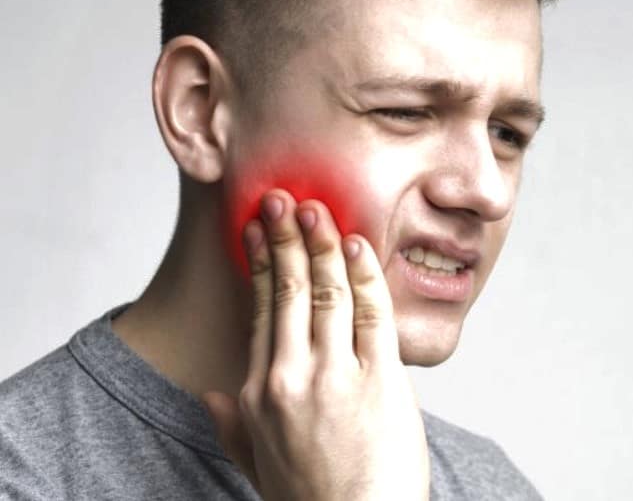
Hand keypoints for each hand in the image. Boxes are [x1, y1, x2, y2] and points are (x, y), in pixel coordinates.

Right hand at [202, 189, 429, 500]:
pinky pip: (371, 313)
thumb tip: (214, 397)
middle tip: (282, 199)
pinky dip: (363, 274)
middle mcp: (291, 377)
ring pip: (326, 292)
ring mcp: (336, 376)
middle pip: (287, 290)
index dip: (259, 265)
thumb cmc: (312, 498)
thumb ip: (232, 426)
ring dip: (321, 244)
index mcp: (259, 392)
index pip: (260, 311)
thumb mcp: (257, 464)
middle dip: (285, 238)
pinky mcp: (381, 380)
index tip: (257, 232)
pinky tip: (357, 246)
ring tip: (316, 209)